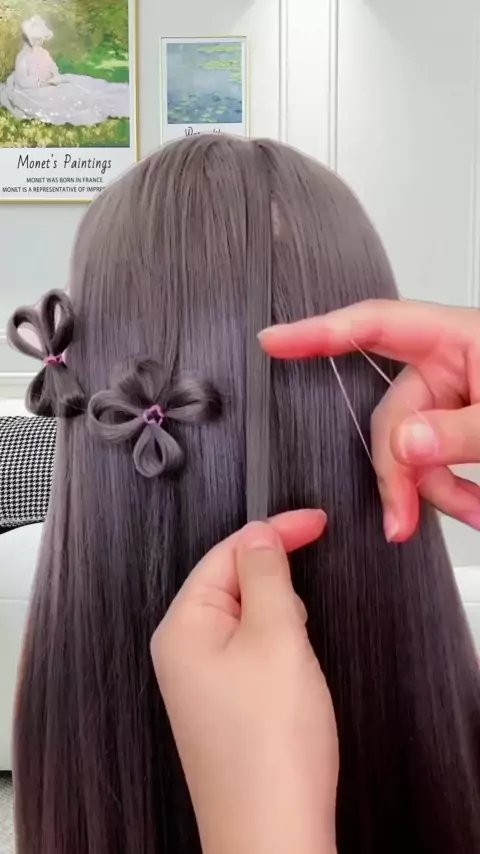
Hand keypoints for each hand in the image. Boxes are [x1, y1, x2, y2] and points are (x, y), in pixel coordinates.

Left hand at [151, 511, 337, 853]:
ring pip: (249, 620)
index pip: (226, 553)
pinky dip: (280, 654)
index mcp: (183, 626)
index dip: (273, 532)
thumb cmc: (269, 746)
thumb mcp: (276, 637)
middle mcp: (183, 651)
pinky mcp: (225, 706)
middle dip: (277, 590)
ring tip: (296, 668)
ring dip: (282, 625)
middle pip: (234, 584)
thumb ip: (265, 575)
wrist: (273, 834)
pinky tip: (292, 685)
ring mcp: (202, 681)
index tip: (314, 522)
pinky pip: (253, 655)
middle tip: (301, 625)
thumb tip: (258, 533)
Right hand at [259, 300, 479, 540]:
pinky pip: (435, 460)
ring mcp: (454, 396)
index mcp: (454, 338)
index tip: (273, 341)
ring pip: (411, 447)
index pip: (373, 325)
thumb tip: (404, 444)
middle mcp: (447, 364)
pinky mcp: (460, 426)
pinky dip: (451, 489)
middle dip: (396, 471)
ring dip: (431, 489)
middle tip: (399, 520)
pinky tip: (474, 505)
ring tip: (471, 511)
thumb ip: (458, 431)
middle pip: (389, 413)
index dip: (318, 332)